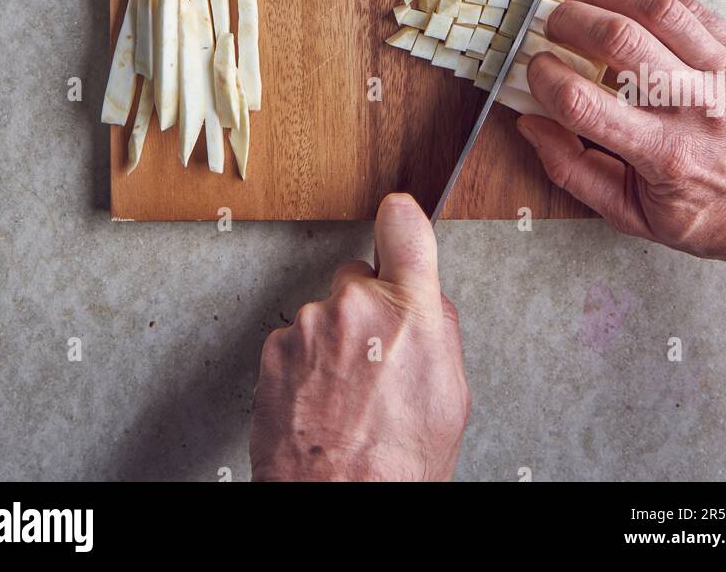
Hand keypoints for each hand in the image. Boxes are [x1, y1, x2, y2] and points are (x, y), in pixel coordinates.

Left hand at [250, 193, 470, 481]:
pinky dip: (305, 364)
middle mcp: (356, 307)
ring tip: (346, 396)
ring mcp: (310, 325)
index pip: (404, 225)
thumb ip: (438, 331)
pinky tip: (320, 402)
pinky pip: (296, 341)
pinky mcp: (274, 349)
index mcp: (410, 312)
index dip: (401, 222)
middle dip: (368, 308)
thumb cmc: (398, 465)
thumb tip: (425, 304)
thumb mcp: (451, 396)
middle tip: (376, 362)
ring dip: (333, 342)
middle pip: (359, 278)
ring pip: (325, 314)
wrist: (339, 506)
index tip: (397, 219)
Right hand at [515, 0, 725, 277]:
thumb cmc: (711, 214)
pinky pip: (692, 8)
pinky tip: (627, 0)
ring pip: (658, 10)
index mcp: (665, 156)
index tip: (536, 70)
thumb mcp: (634, 215)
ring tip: (583, 0)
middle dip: (570, 23)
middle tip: (552, 26)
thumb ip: (573, 170)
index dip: (546, 79)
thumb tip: (530, 123)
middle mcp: (698, 110)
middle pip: (619, 42)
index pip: (585, 104)